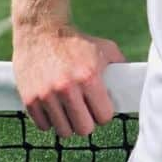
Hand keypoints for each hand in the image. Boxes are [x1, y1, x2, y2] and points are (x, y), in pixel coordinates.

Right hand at [12, 24, 126, 137]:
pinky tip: (54, 107)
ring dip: (68, 123)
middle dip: (87, 121)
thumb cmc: (76, 41)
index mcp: (88, 77)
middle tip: (85, 111)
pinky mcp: (30, 99)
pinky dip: (50, 120)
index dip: (104, 113)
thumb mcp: (104, 48)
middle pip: (84, 129)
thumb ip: (119, 66)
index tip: (100, 108)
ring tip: (70, 110)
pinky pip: (44, 126)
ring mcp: (47, 95)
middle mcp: (67, 88)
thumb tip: (131, 83)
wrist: (42, 30)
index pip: (104, 116)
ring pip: (64, 131)